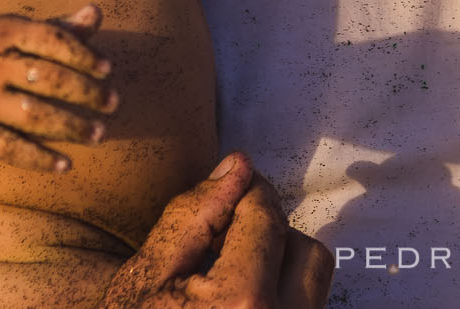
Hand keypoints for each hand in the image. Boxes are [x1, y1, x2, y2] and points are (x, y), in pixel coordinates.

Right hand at [0, 3, 116, 171]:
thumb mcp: (21, 33)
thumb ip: (61, 28)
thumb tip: (95, 12)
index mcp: (5, 34)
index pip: (51, 41)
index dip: (82, 55)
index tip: (108, 69)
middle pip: (46, 79)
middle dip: (84, 92)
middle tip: (113, 103)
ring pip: (32, 117)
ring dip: (70, 127)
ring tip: (99, 134)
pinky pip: (10, 149)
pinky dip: (39, 159)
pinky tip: (66, 164)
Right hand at [100, 153, 332, 307]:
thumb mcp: (147, 276)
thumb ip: (193, 216)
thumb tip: (239, 165)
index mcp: (240, 305)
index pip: (266, 218)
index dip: (249, 192)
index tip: (233, 186)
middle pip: (304, 249)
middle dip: (270, 235)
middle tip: (224, 244)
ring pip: (312, 284)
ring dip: (280, 269)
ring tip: (228, 282)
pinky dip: (279, 298)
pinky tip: (236, 306)